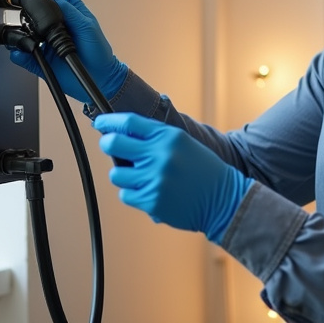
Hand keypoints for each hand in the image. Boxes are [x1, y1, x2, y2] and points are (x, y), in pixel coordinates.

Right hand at [8, 0, 127, 103]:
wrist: (100, 77)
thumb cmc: (99, 50)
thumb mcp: (87, 25)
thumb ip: (69, 11)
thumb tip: (52, 0)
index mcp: (69, 10)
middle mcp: (55, 23)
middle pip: (35, 8)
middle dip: (24, 5)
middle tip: (18, 6)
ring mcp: (46, 40)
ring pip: (25, 31)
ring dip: (20, 31)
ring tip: (24, 33)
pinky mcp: (41, 58)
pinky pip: (24, 55)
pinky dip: (19, 54)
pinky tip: (21, 52)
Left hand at [94, 113, 252, 242]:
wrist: (224, 199)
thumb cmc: (203, 170)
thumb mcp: (183, 143)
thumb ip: (155, 137)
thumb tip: (122, 132)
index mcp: (168, 137)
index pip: (129, 122)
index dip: (109, 121)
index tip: (100, 122)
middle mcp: (159, 156)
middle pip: (113, 143)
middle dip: (107, 143)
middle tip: (109, 145)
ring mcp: (154, 179)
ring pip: (116, 174)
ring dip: (123, 175)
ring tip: (140, 177)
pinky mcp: (151, 201)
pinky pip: (125, 195)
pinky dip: (133, 194)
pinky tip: (149, 191)